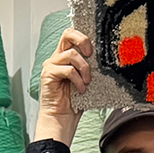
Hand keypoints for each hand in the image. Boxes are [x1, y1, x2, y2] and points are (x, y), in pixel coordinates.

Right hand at [34, 28, 91, 146]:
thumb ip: (89, 66)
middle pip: (67, 34)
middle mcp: (56, 58)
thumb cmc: (74, 100)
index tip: (94, 49)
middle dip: (83, 41)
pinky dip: (78, 80)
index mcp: (65, 56)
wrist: (62, 118)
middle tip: (91, 54)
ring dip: (84, 68)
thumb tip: (105, 57)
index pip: (71, 35)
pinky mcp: (48, 75)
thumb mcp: (86, 78)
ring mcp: (51, 65)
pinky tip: (81, 89)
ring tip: (87, 82)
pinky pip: (68, 70)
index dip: (83, 35)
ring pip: (71, 54)